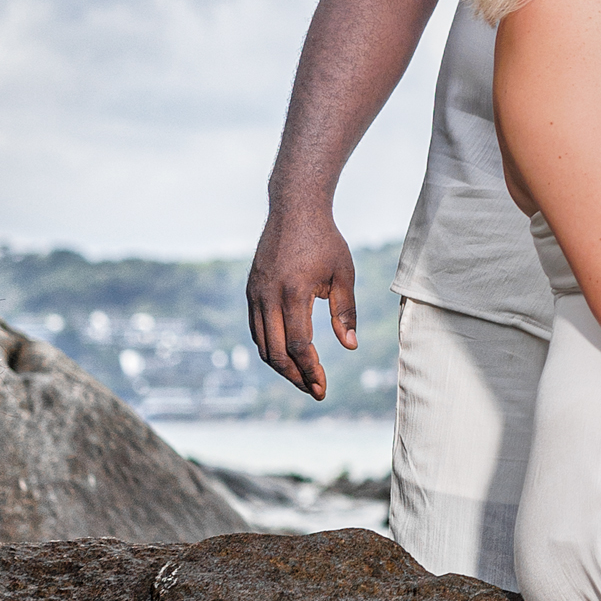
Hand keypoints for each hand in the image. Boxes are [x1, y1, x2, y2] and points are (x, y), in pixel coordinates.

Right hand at [246, 202, 358, 400]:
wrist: (294, 210)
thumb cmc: (325, 241)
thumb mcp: (343, 273)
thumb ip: (346, 311)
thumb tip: (350, 347)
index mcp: (293, 293)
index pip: (298, 344)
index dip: (310, 370)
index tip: (323, 387)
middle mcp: (268, 297)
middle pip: (275, 352)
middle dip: (295, 376)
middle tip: (315, 390)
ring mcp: (255, 294)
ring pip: (261, 344)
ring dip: (281, 366)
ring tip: (303, 378)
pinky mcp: (251, 291)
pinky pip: (256, 329)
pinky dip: (270, 347)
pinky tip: (288, 355)